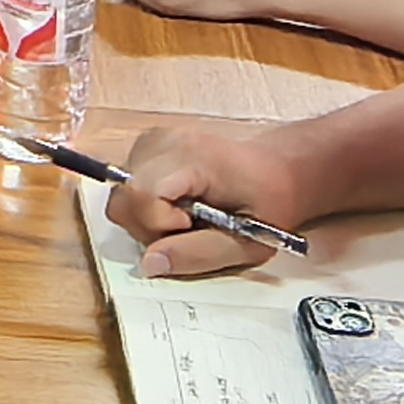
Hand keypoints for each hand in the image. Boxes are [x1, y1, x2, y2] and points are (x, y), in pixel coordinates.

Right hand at [114, 119, 312, 278]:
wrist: (279, 169)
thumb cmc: (271, 204)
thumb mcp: (247, 242)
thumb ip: (197, 254)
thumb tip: (149, 264)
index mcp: (195, 158)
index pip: (142, 193)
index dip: (160, 224)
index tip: (191, 228)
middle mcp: (166, 141)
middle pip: (126, 197)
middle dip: (151, 227)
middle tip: (189, 230)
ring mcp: (154, 140)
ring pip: (124, 193)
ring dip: (148, 218)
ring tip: (186, 218)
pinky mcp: (149, 145)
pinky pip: (130, 183)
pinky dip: (148, 204)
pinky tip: (178, 205)